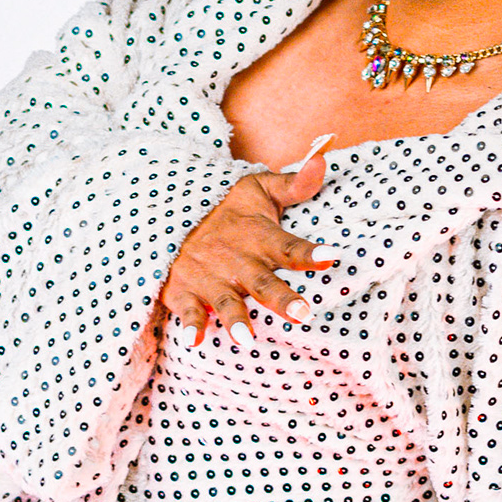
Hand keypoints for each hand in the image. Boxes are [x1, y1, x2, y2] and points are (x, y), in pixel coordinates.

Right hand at [159, 150, 333, 346]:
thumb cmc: (227, 210)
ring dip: (235, 319)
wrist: (169, 215)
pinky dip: (189, 325)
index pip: (288, 245)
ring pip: (224, 300)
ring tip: (247, 340)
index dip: (308, 252)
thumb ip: (294, 183)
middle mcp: (235, 259)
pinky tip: (194, 341)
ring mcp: (208, 277)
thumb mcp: (258, 189)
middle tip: (304, 314)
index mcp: (258, 237)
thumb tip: (323, 159)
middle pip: (262, 281)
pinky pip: (188, 310)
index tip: (332, 258)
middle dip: (281, 297)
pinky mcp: (184, 290)